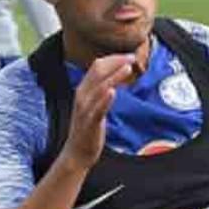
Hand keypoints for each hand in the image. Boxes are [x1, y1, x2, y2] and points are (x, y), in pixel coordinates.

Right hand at [60, 54, 135, 169]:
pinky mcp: (90, 122)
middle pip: (97, 71)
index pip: (97, 66)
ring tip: (127, 68)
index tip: (129, 56)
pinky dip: (105, 99)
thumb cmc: (88, 127)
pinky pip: (98, 109)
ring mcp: (85, 109)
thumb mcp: (93, 104)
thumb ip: (101, 89)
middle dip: (116, 62)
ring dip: (114, 76)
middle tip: (132, 58)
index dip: (113, 58)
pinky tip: (113, 92)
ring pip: (99, 87)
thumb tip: (117, 76)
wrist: (77, 152)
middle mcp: (82, 96)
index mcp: (83, 90)